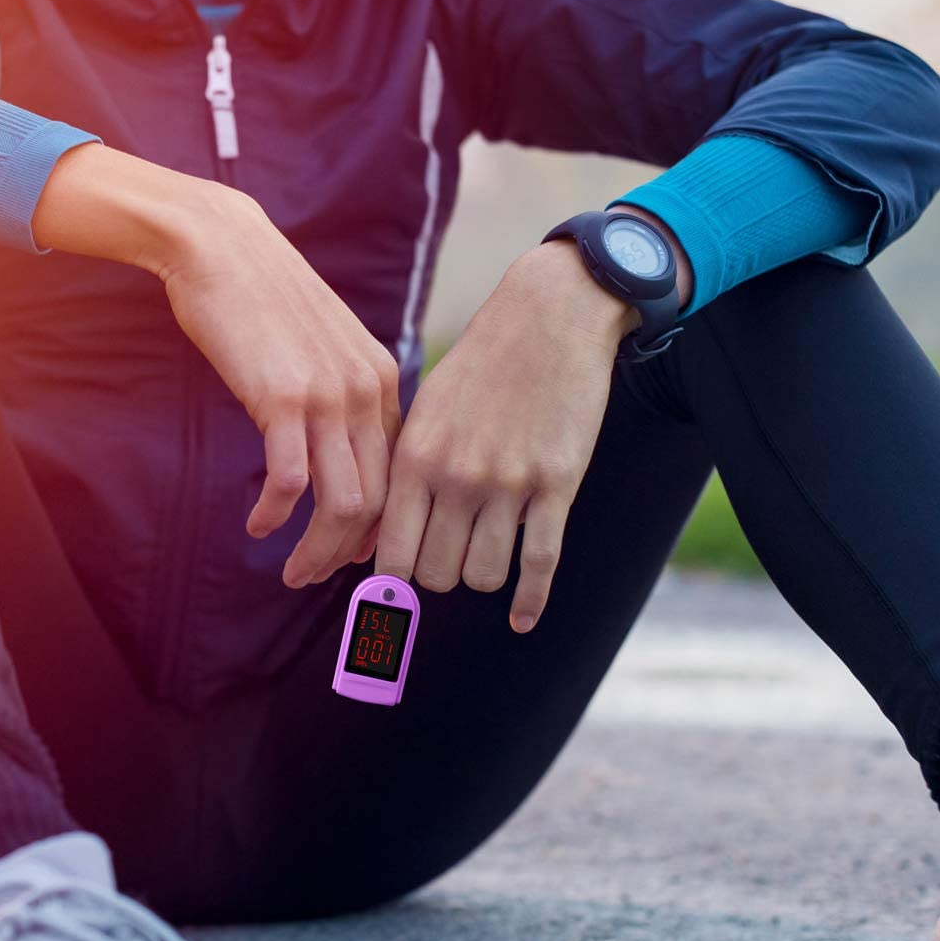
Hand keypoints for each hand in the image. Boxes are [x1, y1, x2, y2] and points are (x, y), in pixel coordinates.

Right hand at [155, 185, 400, 587]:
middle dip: (350, 554)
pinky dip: (275, 515)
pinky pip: (290, 483)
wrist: (221, 246)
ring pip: (343, 504)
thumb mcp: (325, 344)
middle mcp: (367, 391)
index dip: (380, 526)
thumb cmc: (264, 297)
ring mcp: (327, 395)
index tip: (354, 555)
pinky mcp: (280, 398)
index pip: (400, 475)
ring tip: (292, 572)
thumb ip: (342, 392)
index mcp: (385, 380)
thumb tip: (339, 452)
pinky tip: (257, 525)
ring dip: (317, 551)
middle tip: (317, 578)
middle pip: (379, 501)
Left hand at [372, 240, 637, 632]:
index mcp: (415, 457)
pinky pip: (539, 564)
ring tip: (486, 553)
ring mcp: (508, 483)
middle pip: (436, 573)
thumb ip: (406, 471)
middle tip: (450, 556)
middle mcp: (456, 475)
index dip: (392, 580)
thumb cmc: (480, 367)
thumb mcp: (426, 411)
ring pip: (483, 576)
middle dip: (440, 576)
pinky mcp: (556, 484)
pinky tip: (520, 619)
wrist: (548, 320)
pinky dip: (529, 602)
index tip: (398, 586)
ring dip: (483, 577)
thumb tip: (382, 537)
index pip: (390, 552)